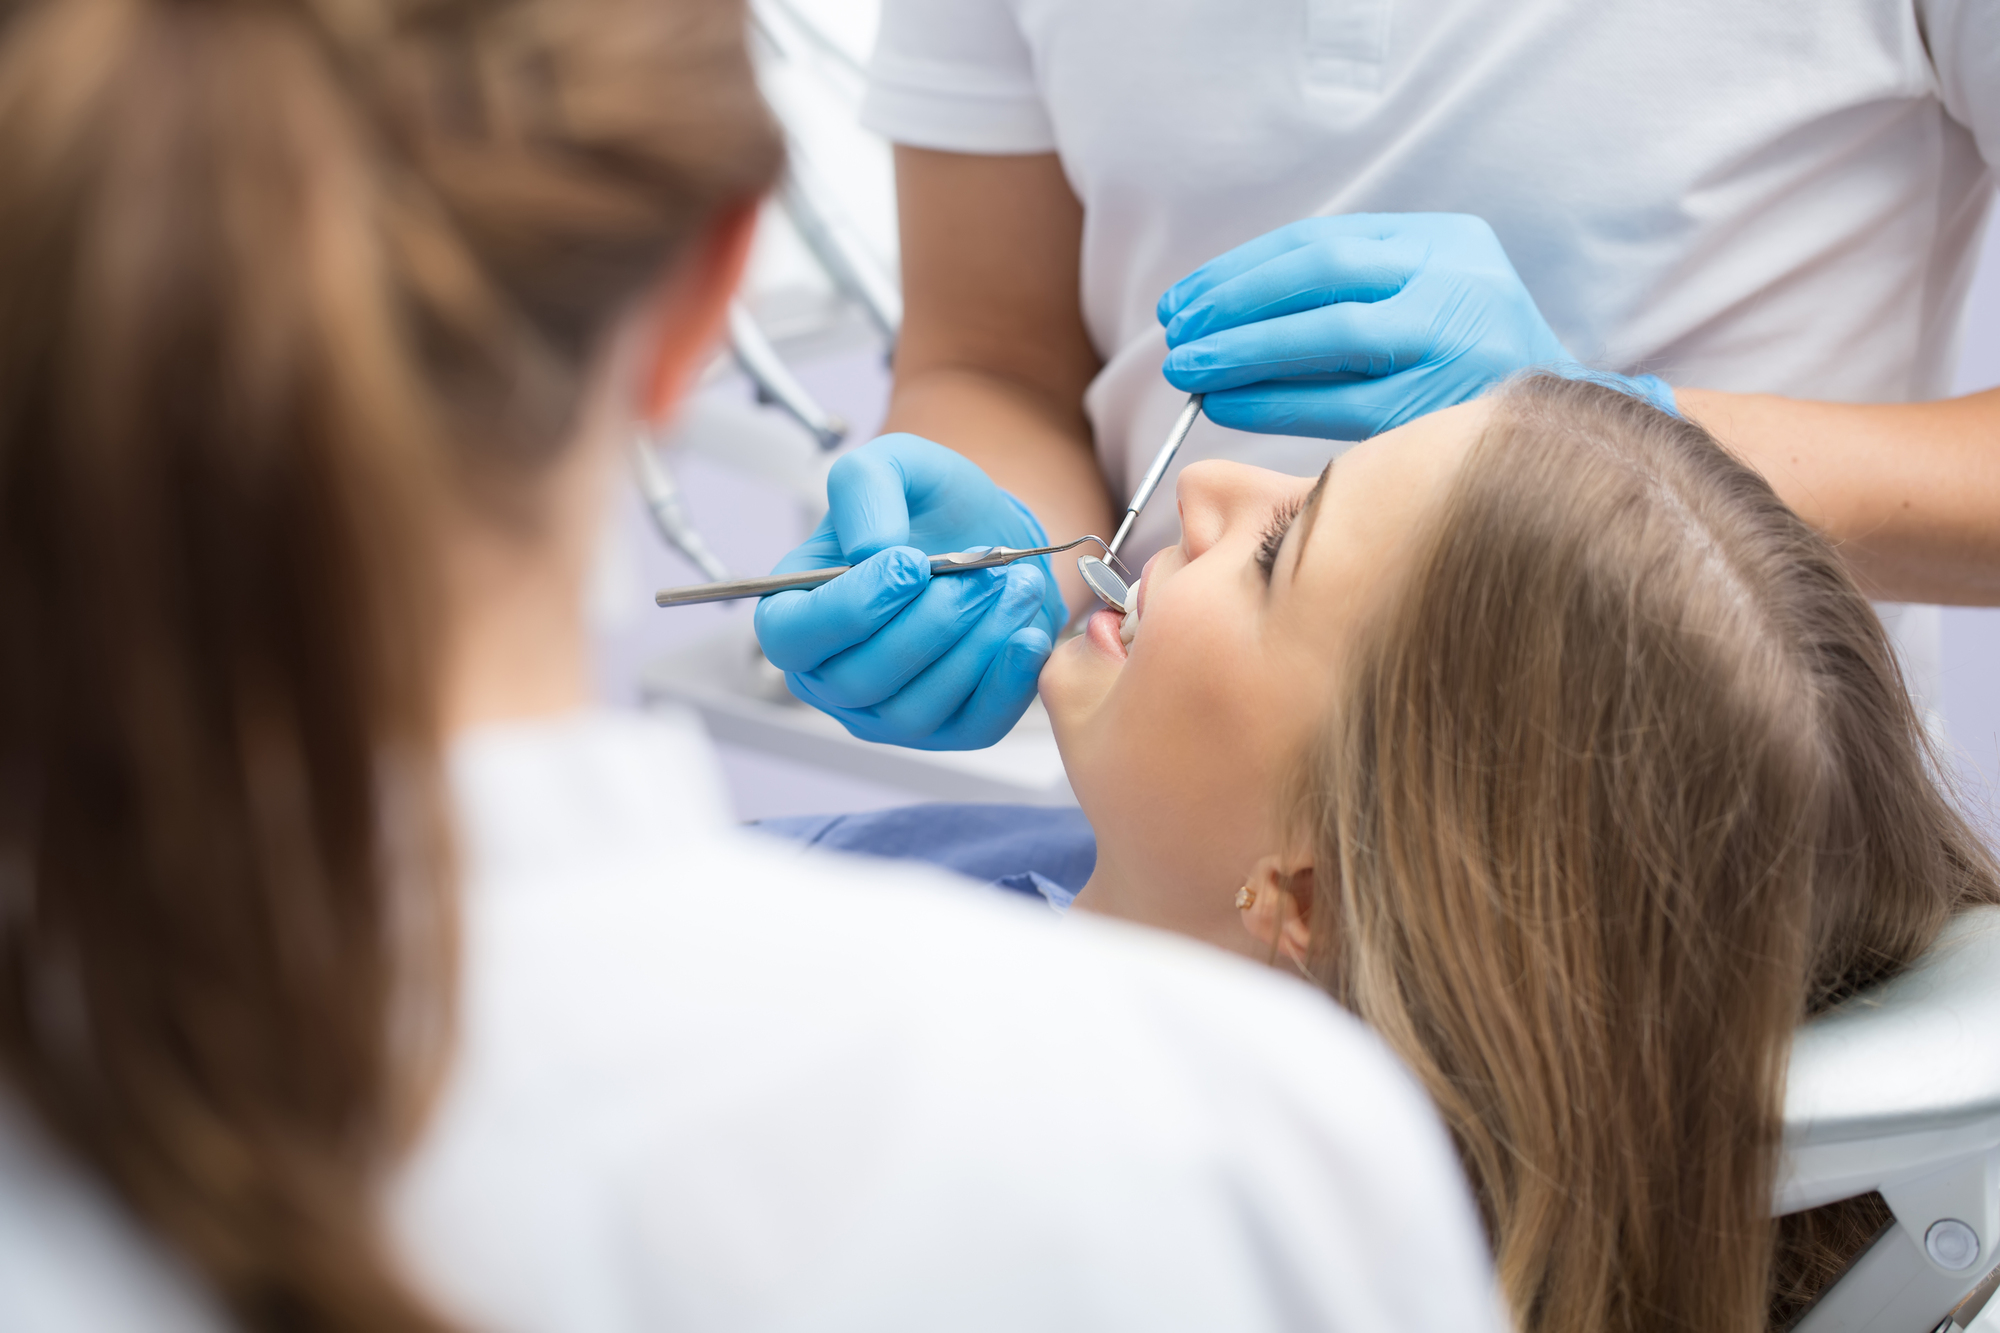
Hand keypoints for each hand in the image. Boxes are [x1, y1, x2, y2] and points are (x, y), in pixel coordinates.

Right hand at [753, 434, 1067, 749]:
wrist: (992, 535)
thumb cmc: (929, 507)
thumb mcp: (894, 465)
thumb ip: (864, 485)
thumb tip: (869, 550)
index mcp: (795, 615)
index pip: (792, 638)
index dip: (851, 608)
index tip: (912, 563)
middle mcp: (831, 678)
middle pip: (861, 679)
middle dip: (932, 623)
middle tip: (985, 571)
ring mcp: (887, 715)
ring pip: (917, 708)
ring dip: (975, 645)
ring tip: (1017, 586)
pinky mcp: (949, 730)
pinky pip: (974, 724)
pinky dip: (1007, 679)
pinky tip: (1029, 632)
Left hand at [1157, 213, 1675, 438]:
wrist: (1570, 434)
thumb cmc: (1468, 374)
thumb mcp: (1428, 302)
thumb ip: (1354, 294)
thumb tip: (1225, 315)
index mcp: (1447, 242)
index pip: (1322, 240)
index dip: (1241, 270)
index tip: (1187, 299)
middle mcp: (1457, 279)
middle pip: (1320, 274)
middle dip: (1233, 304)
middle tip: (1177, 334)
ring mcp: (1457, 339)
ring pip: (1329, 333)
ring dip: (1244, 351)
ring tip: (1188, 371)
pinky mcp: (1446, 405)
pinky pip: (1341, 400)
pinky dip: (1275, 401)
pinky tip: (1227, 405)